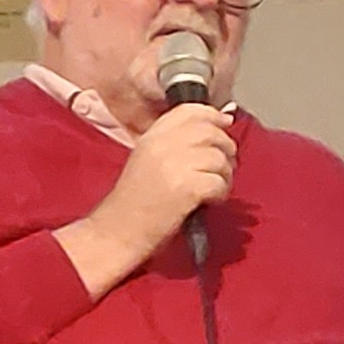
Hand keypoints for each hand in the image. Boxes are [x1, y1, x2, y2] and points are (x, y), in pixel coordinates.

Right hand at [53, 103, 236, 295]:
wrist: (118, 232)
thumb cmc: (134, 203)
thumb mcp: (148, 160)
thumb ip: (178, 143)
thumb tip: (218, 124)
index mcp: (153, 136)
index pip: (191, 110)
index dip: (213, 116)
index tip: (224, 125)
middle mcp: (163, 144)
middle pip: (211, 131)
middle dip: (225, 148)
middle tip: (222, 167)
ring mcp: (175, 164)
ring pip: (220, 158)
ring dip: (224, 175)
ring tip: (212, 189)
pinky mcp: (187, 187)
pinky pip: (219, 182)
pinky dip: (220, 194)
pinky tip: (208, 202)